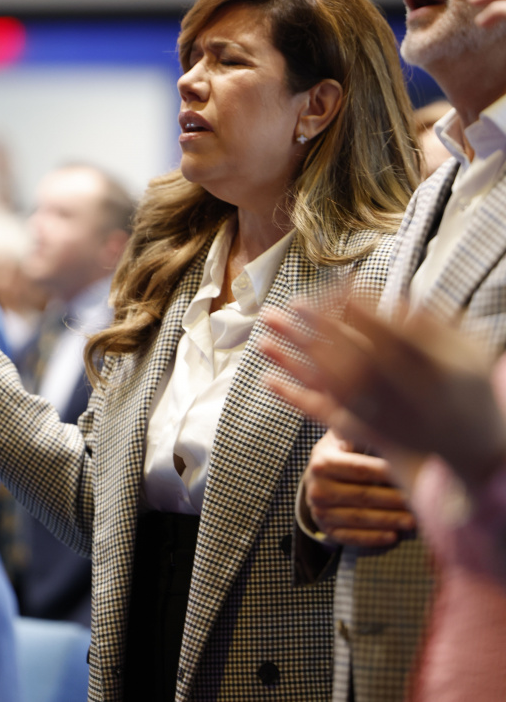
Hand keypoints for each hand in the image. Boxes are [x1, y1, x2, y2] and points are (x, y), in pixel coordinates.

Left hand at [260, 299, 505, 490]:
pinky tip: (268, 381)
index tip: (335, 287)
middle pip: (341, 355)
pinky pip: (320, 412)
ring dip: (292, 360)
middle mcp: (390, 394)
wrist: (468, 445)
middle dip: (313, 330)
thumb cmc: (467, 389)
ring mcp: (370, 413)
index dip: (353, 308)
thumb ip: (432, 324)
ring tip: (263, 338)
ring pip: (324, 383)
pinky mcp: (358, 427)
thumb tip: (400, 298)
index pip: (379, 332)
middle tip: (287, 304)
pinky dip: (294, 397)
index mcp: (418, 369)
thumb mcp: (464, 350)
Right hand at [300, 431, 414, 546]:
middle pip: (361, 495)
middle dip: (392, 499)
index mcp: (322, 462)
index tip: (407, 473)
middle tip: (418, 501)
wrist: (315, 480)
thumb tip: (373, 420)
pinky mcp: (326, 530)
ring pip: (359, 518)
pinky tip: (392, 536)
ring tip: (412, 521)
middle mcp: (317, 488)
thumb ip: (355, 431)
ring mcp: (320, 511)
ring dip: (388, 521)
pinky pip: (351, 538)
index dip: (384, 472)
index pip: (358, 469)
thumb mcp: (340, 437)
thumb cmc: (338, 454)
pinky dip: (373, 538)